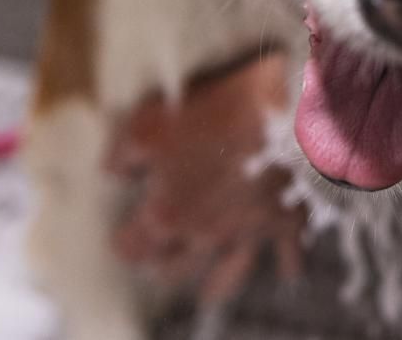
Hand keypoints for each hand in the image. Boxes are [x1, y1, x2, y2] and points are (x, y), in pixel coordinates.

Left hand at [108, 51, 303, 302]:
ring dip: (216, 286)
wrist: (274, 106)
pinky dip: (287, 265)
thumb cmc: (206, 111)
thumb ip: (121, 155)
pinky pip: (288, 253)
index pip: (133, 248)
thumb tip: (113, 174)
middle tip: (156, 266)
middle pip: (175, 268)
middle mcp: (205, 236)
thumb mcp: (147, 123)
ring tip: (210, 294)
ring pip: (228, 275)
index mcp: (166, 216)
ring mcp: (248, 232)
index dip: (123, 244)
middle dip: (161, 268)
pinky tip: (288, 272)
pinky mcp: (285, 219)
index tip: (120, 240)